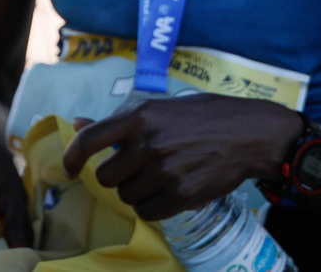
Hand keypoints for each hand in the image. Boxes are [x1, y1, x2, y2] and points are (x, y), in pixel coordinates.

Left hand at [62, 94, 301, 221]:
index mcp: (141, 116)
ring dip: (136, 191)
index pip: (90, 139)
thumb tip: (79, 124)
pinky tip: (167, 192)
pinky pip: (147, 212)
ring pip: (127, 196)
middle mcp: (148, 143)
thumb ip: (120, 122)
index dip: (73, 156)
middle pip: (106, 177)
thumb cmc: (204, 116)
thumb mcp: (162, 108)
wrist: (249, 134)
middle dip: (118, 176)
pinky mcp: (180, 195)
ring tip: (159, 177)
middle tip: (137, 168)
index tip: (71, 168)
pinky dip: (152, 206)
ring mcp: (164, 171)